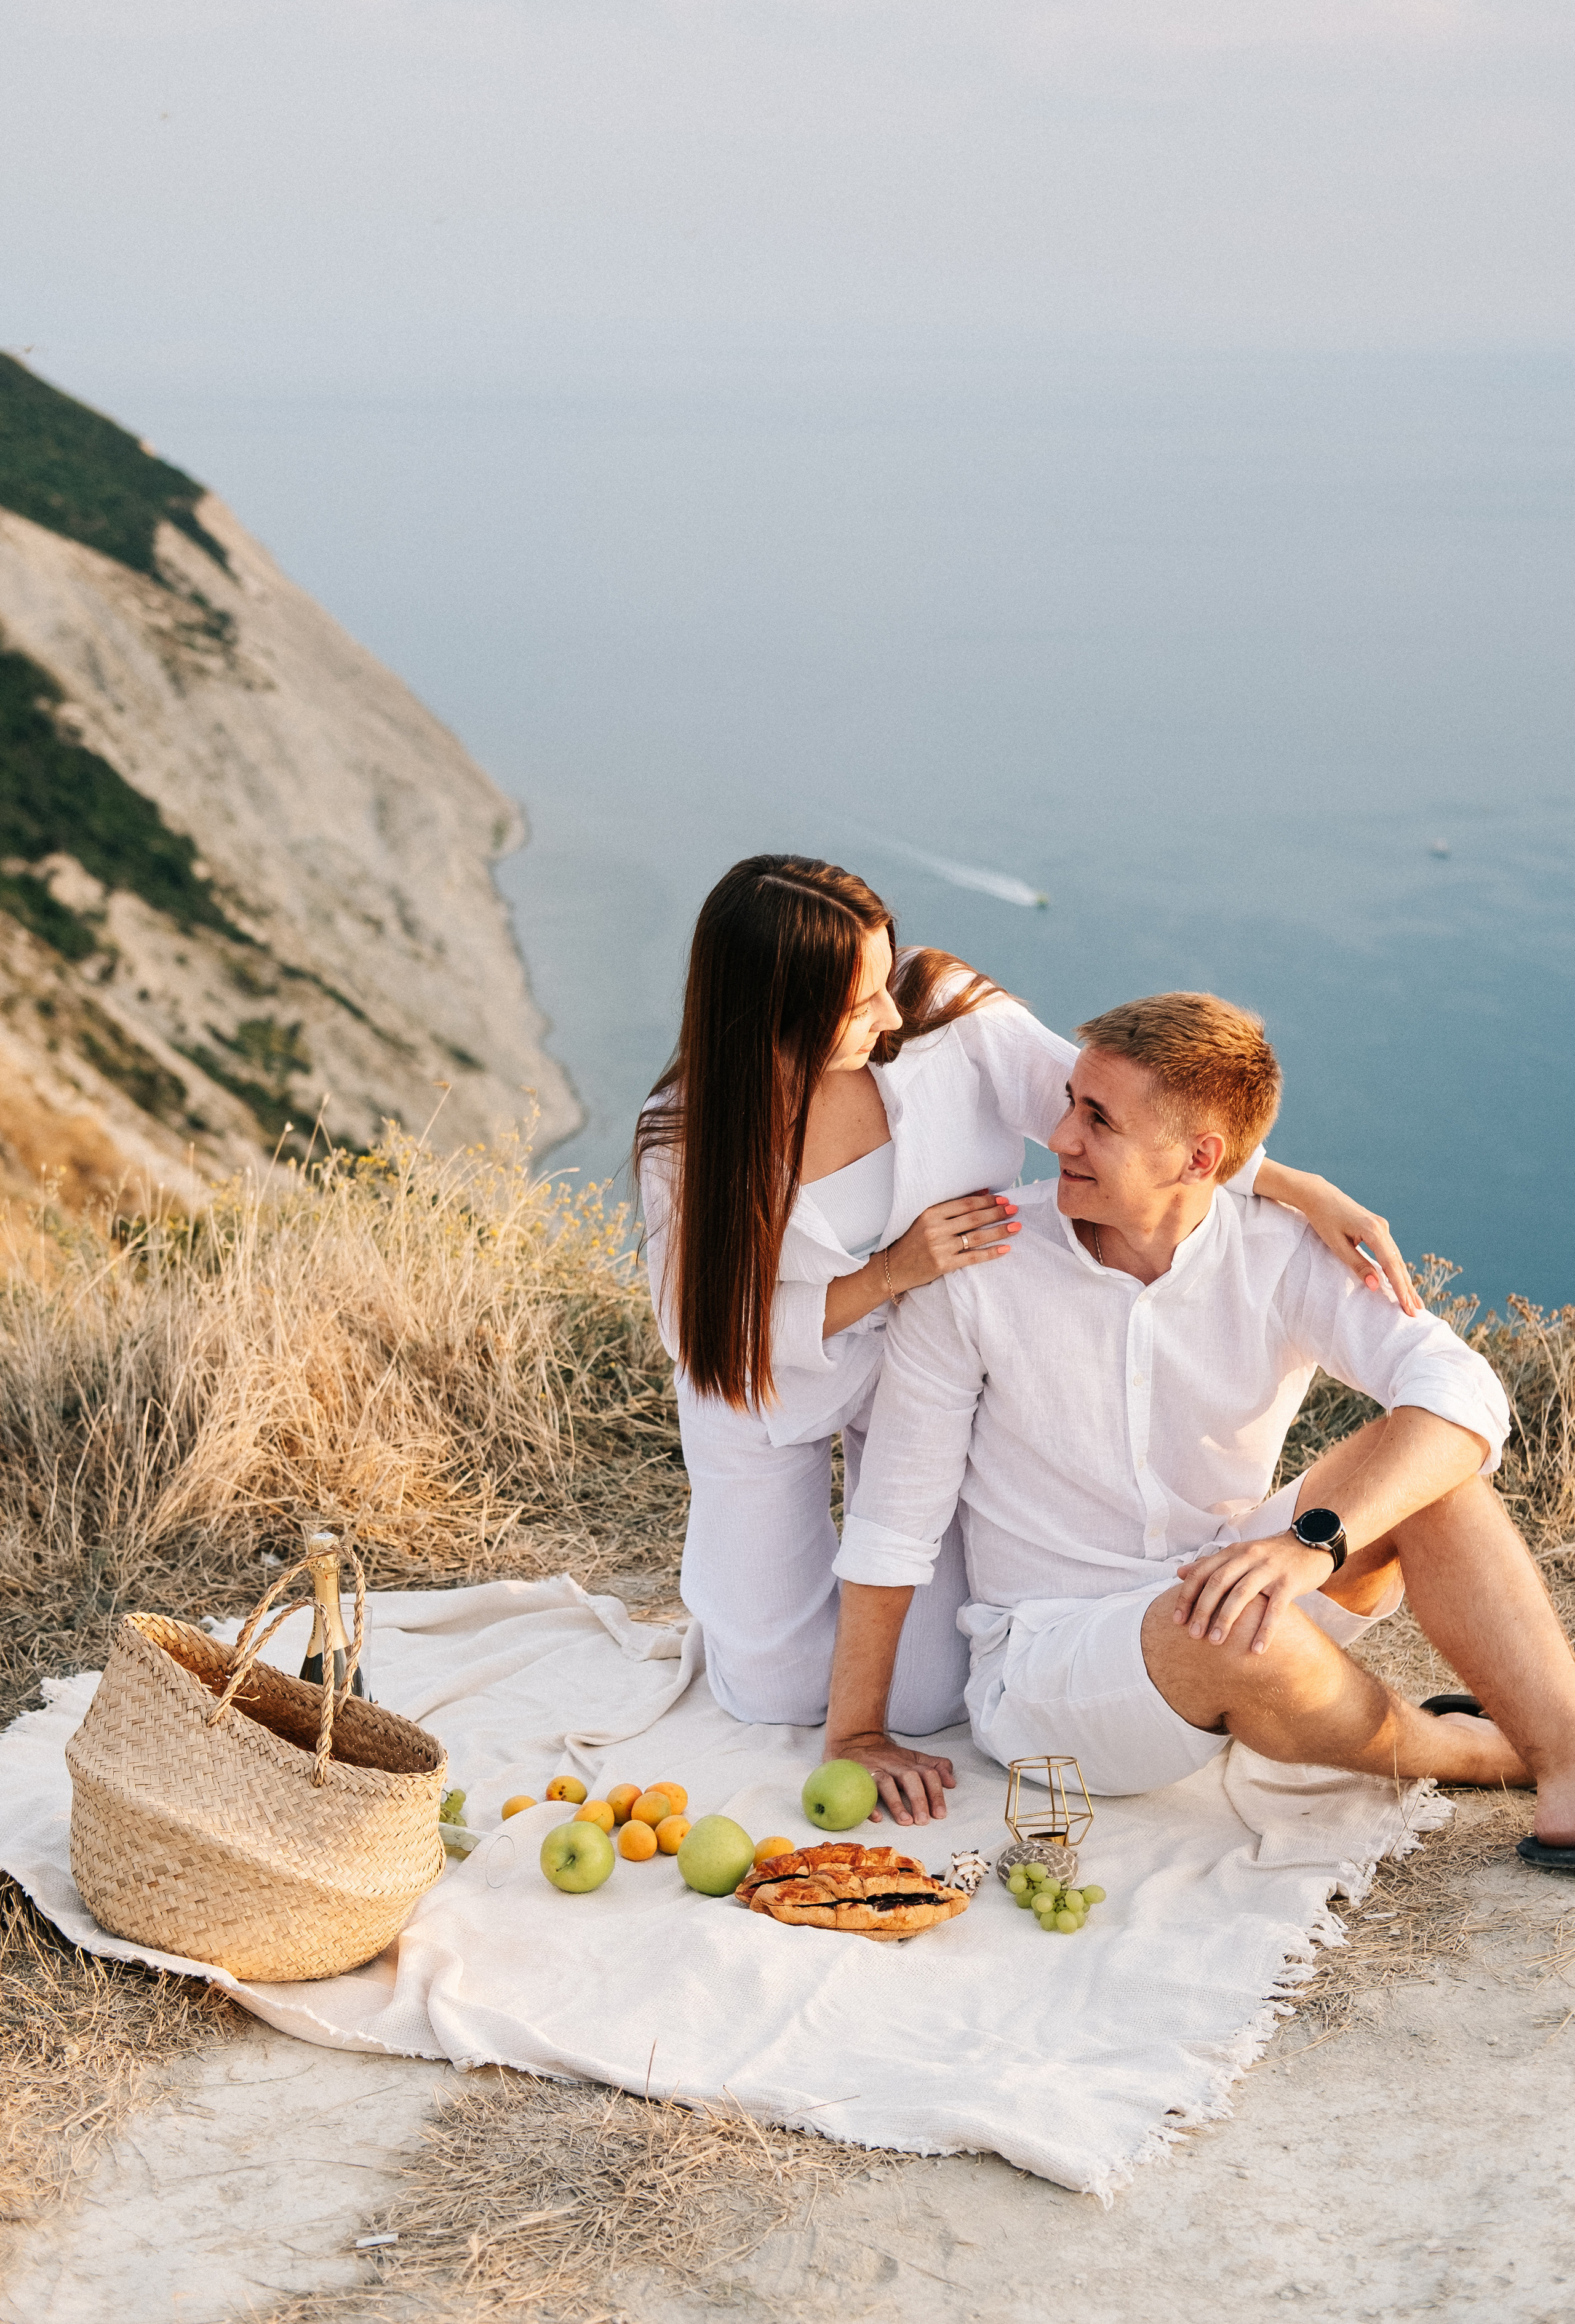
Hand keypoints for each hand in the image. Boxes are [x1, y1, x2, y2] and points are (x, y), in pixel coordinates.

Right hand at [826, 1731, 955, 1825]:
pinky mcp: (858, 1775)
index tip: (941, 1813)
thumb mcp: (914, 1757)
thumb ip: (935, 1767)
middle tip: (924, 1821)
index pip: (928, 1773)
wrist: (856, 1738)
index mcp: (910, 1762)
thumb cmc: (889, 1755)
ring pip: (887, 1783)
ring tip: (906, 1821)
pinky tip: (877, 1817)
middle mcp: (895, 1764)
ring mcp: (876, 1769)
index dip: (936, 1792)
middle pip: (910, 1778)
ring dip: (897, 1803)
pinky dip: (870, 1804)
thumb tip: (952, 1782)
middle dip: (919, 1799)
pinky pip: (863, 1789)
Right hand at [883, 1191, 1018, 1296]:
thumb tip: (983, 1192)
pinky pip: (972, 1257)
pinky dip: (990, 1253)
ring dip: (998, 1231)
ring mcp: (939, 1247)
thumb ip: (952, 1207)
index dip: (986, 1201)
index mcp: (930, 1213)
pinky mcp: (943, 1265)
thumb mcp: (927, 1219)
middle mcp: (935, 1228)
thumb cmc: (911, 1242)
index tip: (1003, 1199)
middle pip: (973, 1218)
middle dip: (997, 1213)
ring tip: (1016, 1226)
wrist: (892, 1268)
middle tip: (1015, 1210)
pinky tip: (1005, 1248)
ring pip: (976, 1237)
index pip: (965, 1204)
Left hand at [1172, 1534, 1338, 1653]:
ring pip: (1242, 1594)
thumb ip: (1211, 1564)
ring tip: (1216, 1643)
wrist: (1310, 1544)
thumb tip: (1179, 1573)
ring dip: (1226, 1619)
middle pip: (1218, 1583)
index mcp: (1233, 1552)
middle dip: (1203, 1610)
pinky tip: (1258, 1649)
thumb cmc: (1270, 1556)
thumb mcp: (1240, 1555)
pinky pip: (1275, 1608)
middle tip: (1194, 1635)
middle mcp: (1248, 1557)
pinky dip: (1265, 1629)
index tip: (1177, 1620)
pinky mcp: (1290, 1582)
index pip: (1202, 1572)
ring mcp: (1269, 1569)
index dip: (1187, 1596)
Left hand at [1268, 1170, 1418, 1314]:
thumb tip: (1376, 1286)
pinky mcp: (1378, 1228)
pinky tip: (1401, 1282)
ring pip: (1397, 1259)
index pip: (1391, 1266)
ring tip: (1414, 1302)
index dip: (1400, 1289)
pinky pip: (1390, 1253)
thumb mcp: (1337, 1245)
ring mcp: (1382, 1227)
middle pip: (1398, 1264)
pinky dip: (1396, 1269)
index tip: (1407, 1307)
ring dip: (1404, 1281)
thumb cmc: (1324, 1219)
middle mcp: (1382, 1228)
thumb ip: (1357, 1265)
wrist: (1319, 1195)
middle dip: (1407, 1289)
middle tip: (1416, 1312)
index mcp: (1373, 1231)